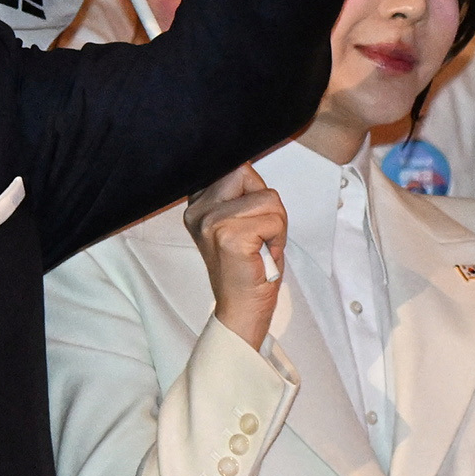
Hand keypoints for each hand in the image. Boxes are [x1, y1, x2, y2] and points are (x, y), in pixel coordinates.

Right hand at [183, 162, 287, 347]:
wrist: (242, 310)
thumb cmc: (247, 268)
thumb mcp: (237, 221)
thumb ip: (238, 192)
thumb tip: (247, 165)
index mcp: (196, 203)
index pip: (232, 165)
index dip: (252, 188)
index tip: (249, 217)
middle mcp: (197, 210)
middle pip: (246, 173)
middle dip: (266, 204)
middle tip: (258, 234)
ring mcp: (210, 222)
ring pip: (267, 198)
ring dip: (275, 224)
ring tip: (261, 246)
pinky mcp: (228, 236)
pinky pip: (274, 219)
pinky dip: (278, 239)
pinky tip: (262, 255)